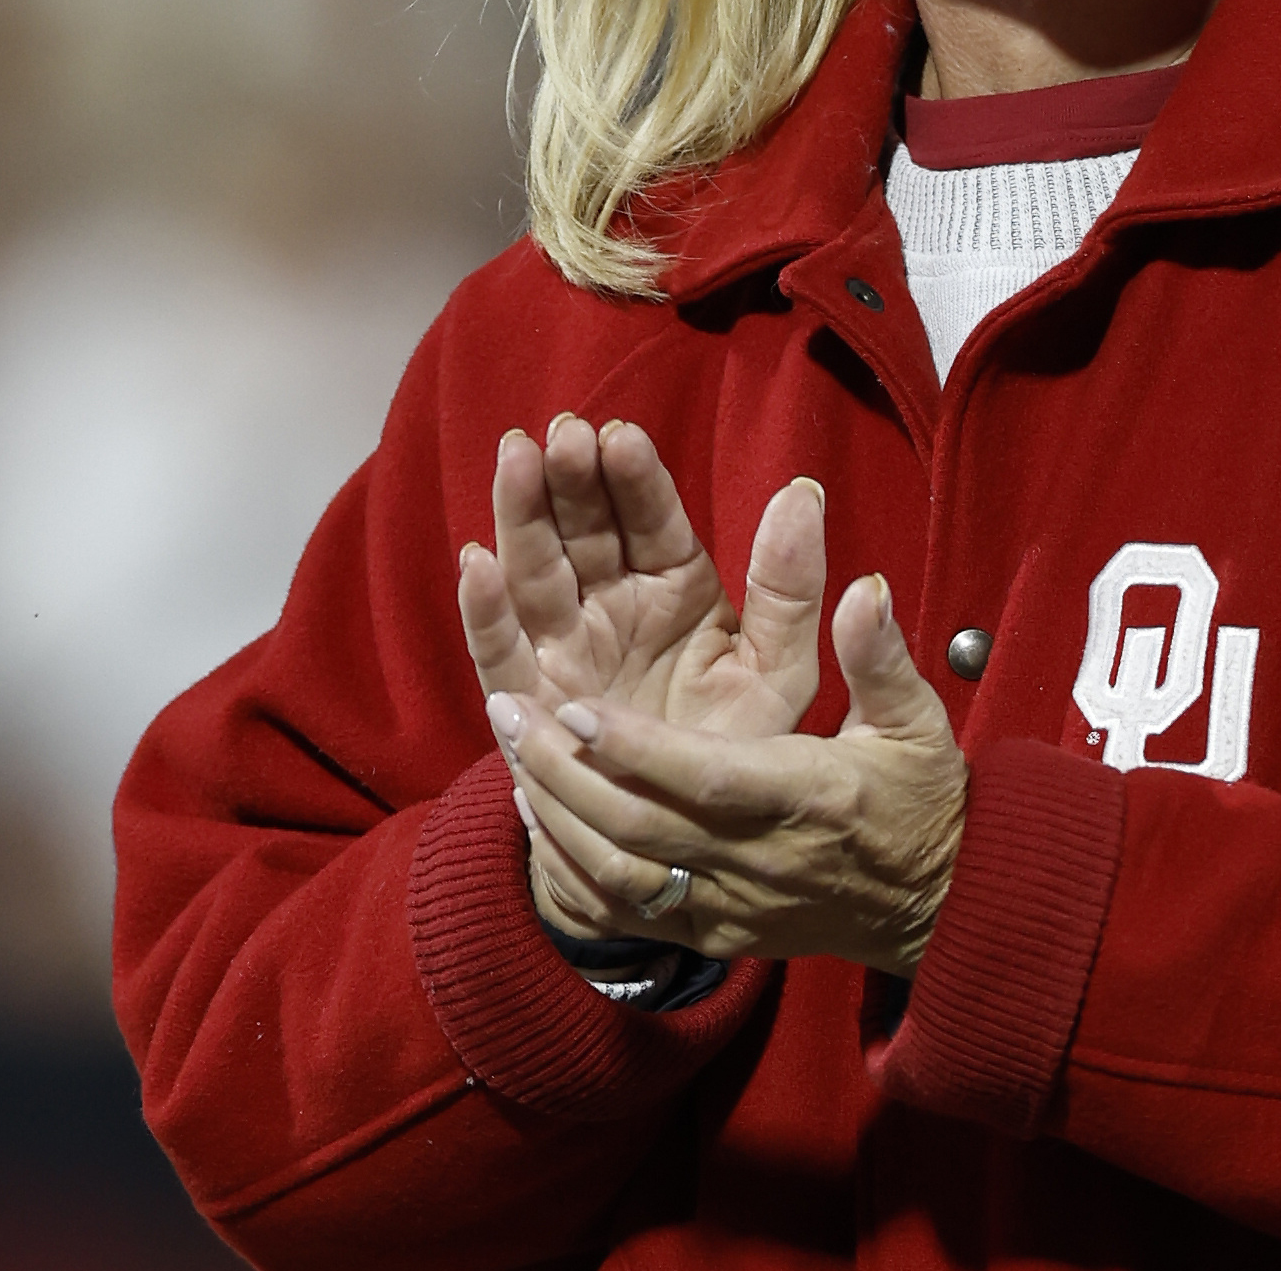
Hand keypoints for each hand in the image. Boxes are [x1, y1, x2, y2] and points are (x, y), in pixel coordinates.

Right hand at [457, 415, 824, 739]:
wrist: (683, 846)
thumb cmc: (739, 750)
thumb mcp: (780, 671)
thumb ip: (791, 591)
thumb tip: (804, 492)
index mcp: (677, 588)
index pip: (652, 519)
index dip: (634, 478)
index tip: (621, 435)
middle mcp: (613, 604)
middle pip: (584, 529)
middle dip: (572, 479)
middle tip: (561, 433)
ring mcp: (564, 645)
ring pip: (535, 568)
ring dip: (520, 514)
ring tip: (514, 459)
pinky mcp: (523, 696)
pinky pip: (498, 646)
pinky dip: (484, 607)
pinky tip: (476, 561)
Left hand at [488, 572, 967, 976]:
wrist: (934, 911)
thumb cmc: (923, 802)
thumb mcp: (916, 723)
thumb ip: (879, 655)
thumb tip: (864, 587)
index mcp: (809, 798)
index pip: (707, 779)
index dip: (635, 750)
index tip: (576, 705)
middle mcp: (759, 861)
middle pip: (640, 828)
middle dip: (564, 770)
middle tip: (509, 710)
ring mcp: (729, 909)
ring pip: (619, 873)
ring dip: (555, 811)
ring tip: (510, 745)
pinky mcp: (712, 936)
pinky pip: (626, 907)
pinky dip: (574, 858)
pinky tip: (540, 806)